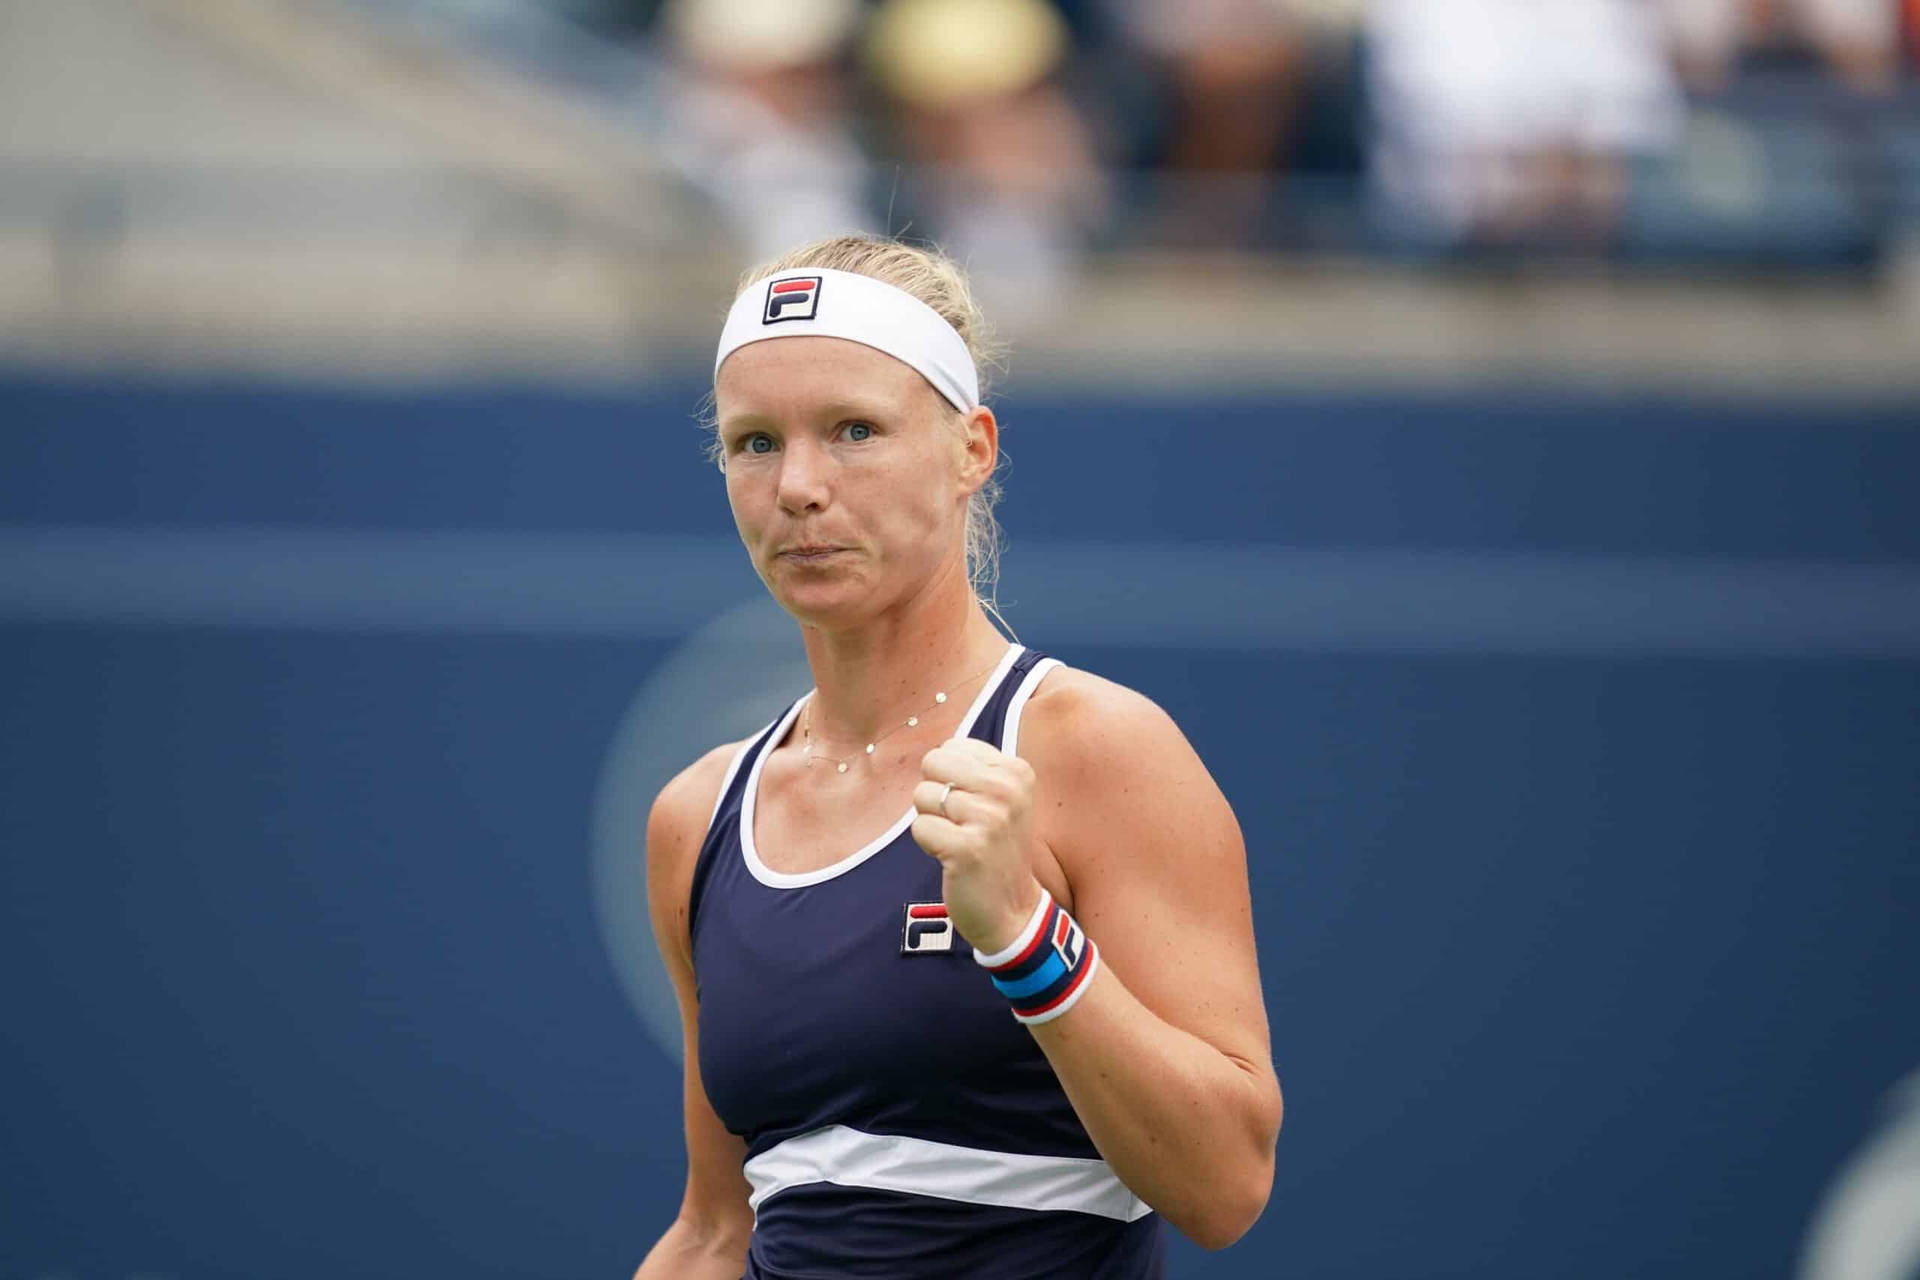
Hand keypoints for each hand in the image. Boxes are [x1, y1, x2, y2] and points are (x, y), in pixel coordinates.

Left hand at [912, 738, 1044, 954]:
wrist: (1012, 909)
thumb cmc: (997, 847)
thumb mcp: (1003, 798)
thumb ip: (974, 768)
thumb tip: (935, 752)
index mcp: (1017, 771)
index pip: (951, 748)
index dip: (950, 779)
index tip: (975, 807)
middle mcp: (1007, 790)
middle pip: (933, 763)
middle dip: (935, 793)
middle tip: (960, 823)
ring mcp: (990, 820)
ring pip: (923, 796)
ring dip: (933, 822)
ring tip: (959, 841)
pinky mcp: (968, 849)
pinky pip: (920, 828)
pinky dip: (928, 844)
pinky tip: (953, 858)